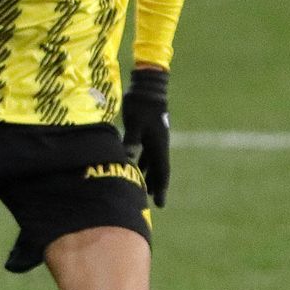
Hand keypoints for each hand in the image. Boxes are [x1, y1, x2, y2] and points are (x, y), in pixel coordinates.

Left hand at [121, 66, 170, 207]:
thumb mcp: (134, 123)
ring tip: (144, 186)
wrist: (148, 86)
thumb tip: (127, 158)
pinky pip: (148, 151)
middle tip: (151, 199)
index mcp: (159, 144)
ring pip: (153, 160)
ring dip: (149, 173)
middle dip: (155, 184)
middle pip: (159, 169)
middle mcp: (160, 143)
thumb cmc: (140, 104)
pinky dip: (144, 161)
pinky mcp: (150, 131)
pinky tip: (136, 164)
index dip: (160, 188)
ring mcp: (155, 137)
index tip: (160, 203)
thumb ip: (131, 141)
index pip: (162, 171)